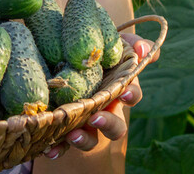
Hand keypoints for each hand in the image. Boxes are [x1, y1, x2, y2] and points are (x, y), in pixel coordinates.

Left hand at [43, 33, 158, 158]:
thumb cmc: (95, 49)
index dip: (131, 96)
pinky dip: (58, 149)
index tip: (125, 95)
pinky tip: (48, 150)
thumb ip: (133, 44)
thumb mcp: (114, 42)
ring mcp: (86, 122)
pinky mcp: (65, 129)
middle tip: (96, 118)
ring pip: (92, 139)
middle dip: (109, 124)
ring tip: (72, 135)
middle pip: (116, 126)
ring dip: (85, 140)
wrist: (64, 56)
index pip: (132, 95)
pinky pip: (63, 144)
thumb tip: (145, 50)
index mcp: (119, 90)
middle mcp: (105, 110)